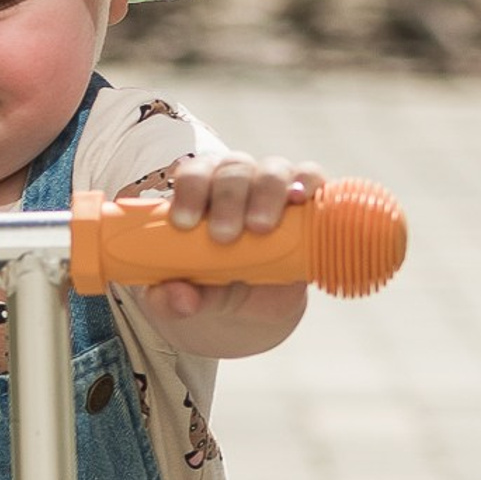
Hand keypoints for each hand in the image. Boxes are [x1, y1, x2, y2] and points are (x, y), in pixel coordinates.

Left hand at [136, 153, 326, 356]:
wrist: (247, 310)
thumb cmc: (207, 289)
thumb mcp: (182, 301)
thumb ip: (169, 301)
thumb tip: (181, 299)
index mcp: (198, 193)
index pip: (192, 174)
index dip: (189, 191)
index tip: (184, 224)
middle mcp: (236, 181)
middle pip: (233, 169)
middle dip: (227, 199)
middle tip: (223, 236)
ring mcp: (273, 187)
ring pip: (272, 171)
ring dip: (265, 194)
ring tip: (259, 228)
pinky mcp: (306, 202)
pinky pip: (311, 177)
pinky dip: (307, 183)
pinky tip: (300, 198)